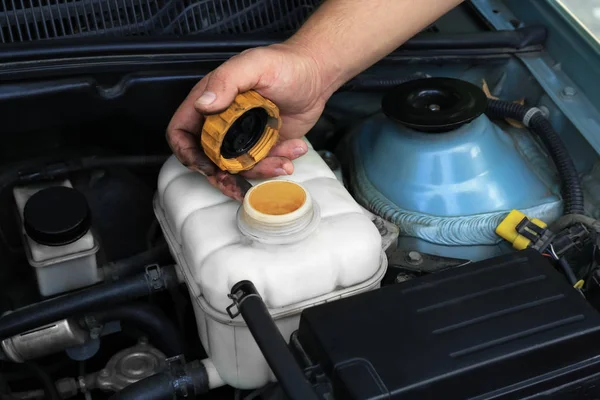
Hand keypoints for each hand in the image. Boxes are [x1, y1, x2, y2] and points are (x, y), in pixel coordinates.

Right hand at [166, 43, 328, 200]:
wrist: (317, 76)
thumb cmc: (284, 64)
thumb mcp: (254, 66)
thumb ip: (227, 81)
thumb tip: (203, 104)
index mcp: (211, 101)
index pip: (182, 131)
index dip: (186, 152)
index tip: (204, 166)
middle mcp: (222, 122)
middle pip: (207, 158)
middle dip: (220, 176)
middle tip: (237, 185)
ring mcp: (242, 136)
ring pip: (236, 167)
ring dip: (258, 172)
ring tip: (283, 161)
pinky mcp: (263, 146)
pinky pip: (261, 165)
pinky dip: (275, 165)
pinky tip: (294, 150)